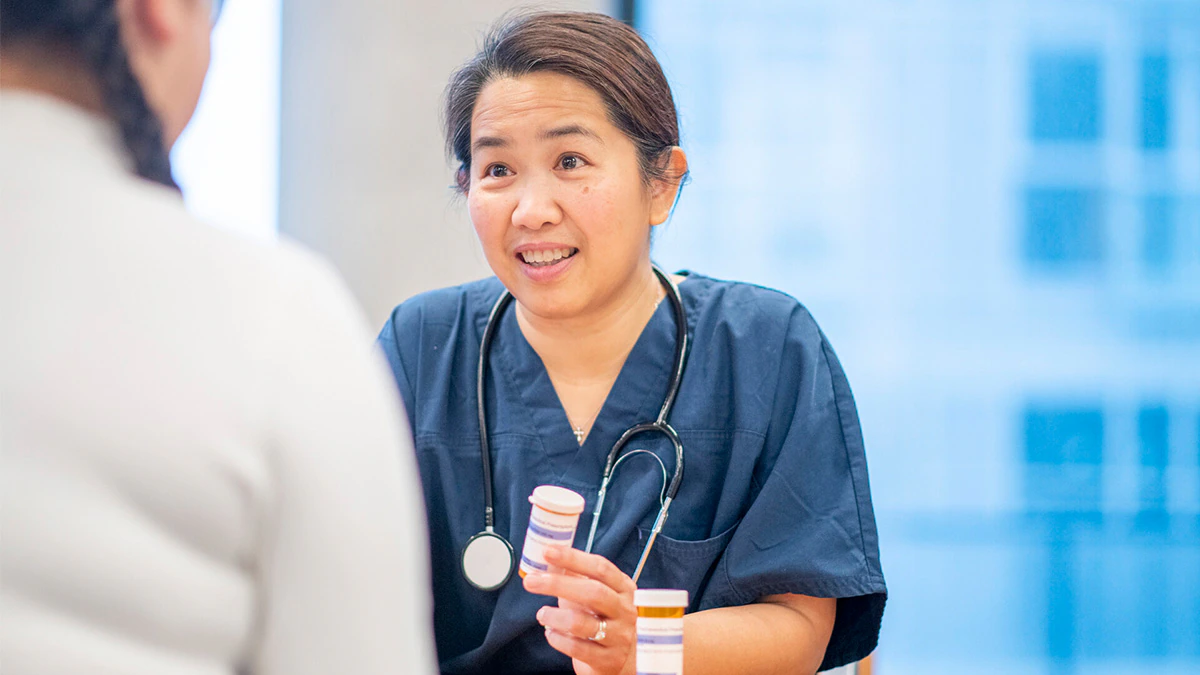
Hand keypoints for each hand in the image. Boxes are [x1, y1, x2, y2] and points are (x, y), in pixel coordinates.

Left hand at [522, 546, 636, 674]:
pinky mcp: (608, 659)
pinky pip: (577, 648)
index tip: (548, 552)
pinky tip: (551, 633)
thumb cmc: (603, 622)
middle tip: (532, 581)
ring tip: (542, 613)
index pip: (600, 568)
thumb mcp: (593, 596)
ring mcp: (619, 636)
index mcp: (624, 588)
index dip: (573, 558)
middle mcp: (625, 610)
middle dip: (558, 584)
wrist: (619, 661)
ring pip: (582, 623)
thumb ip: (574, 576)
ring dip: (555, 616)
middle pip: (593, 592)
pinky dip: (558, 639)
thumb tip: (550, 557)